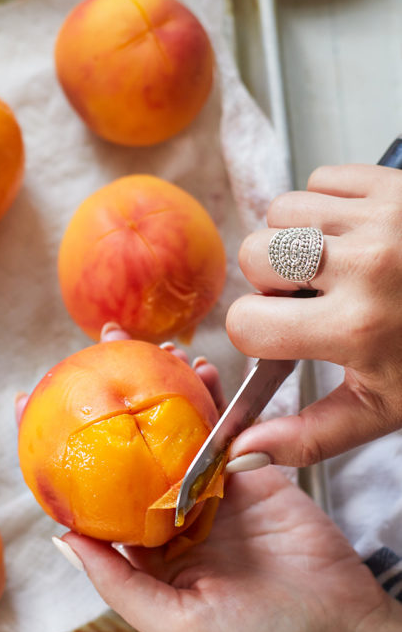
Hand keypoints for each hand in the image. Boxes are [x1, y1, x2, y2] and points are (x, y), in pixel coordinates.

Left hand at [50, 323, 401, 631]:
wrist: (340, 631)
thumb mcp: (175, 621)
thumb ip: (117, 580)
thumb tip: (60, 538)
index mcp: (142, 543)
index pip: (89, 485)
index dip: (58, 443)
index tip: (27, 401)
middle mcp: (167, 508)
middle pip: (127, 442)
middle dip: (110, 394)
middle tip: (94, 350)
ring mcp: (205, 485)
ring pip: (173, 424)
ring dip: (161, 383)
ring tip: (147, 344)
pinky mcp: (245, 471)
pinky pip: (222, 426)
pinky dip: (210, 395)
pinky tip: (197, 370)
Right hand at [227, 164, 401, 466]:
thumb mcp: (386, 408)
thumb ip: (311, 436)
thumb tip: (245, 452)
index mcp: (359, 329)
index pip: (246, 323)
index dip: (258, 333)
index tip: (283, 336)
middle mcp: (368, 266)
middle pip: (253, 255)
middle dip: (269, 280)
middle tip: (309, 296)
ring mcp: (385, 217)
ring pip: (279, 211)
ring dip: (293, 238)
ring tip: (332, 262)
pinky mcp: (397, 183)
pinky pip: (321, 179)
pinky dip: (326, 205)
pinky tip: (353, 234)